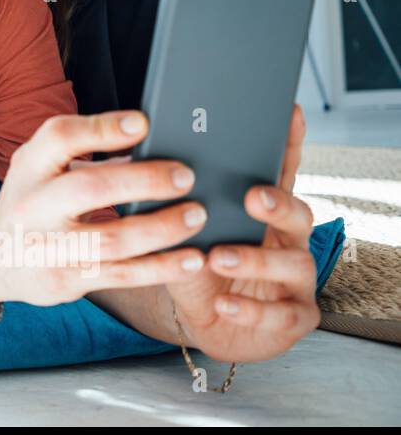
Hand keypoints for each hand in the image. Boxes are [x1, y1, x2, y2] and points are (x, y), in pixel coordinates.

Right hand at [0, 111, 208, 306]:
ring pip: (112, 238)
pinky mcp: (67, 280)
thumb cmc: (32, 204)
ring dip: (162, 227)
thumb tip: (154, 145)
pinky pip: (123, 275)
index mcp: (29, 167)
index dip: (102, 128)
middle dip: (144, 180)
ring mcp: (48, 247)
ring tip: (196, 215)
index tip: (143, 123)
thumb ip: (90, 157)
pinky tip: (192, 258)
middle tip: (184, 176)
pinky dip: (163, 267)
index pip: (60, 138)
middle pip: (90, 188)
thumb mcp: (42, 169)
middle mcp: (33, 205)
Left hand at [165, 105, 320, 362]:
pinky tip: (224, 302)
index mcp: (263, 212)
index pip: (279, 173)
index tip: (287, 112)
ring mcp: (296, 278)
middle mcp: (287, 240)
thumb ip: (172, 202)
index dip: (288, 143)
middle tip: (252, 196)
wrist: (208, 322)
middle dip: (278, 203)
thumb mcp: (182, 233)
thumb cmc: (197, 268)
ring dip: (255, 259)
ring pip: (293, 263)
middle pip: (297, 213)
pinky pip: (282, 313)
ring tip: (218, 256)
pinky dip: (251, 308)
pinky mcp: (295, 315)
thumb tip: (137, 162)